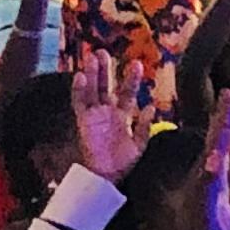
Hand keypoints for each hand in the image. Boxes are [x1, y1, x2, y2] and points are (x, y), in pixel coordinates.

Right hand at [68, 47, 156, 180]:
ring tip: (93, 57)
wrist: (107, 178)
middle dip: (105, 69)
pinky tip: (81, 78)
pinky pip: (80, 104)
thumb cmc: (123, 163)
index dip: (131, 79)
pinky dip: (79, 91)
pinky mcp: (83, 122)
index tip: (137, 64)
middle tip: (104, 52)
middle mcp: (107, 111)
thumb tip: (150, 107)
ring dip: (92, 74)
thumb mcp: (139, 145)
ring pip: (92, 90)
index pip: (127, 92)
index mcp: (122, 114)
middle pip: (105, 85)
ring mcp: (95, 115)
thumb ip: (144, 126)